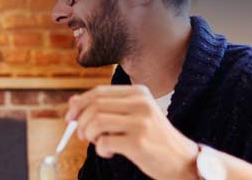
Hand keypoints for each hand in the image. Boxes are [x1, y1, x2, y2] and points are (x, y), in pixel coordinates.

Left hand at [64, 85, 198, 179]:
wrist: (182, 160)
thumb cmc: (153, 138)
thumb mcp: (132, 116)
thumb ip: (105, 107)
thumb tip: (72, 101)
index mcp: (139, 93)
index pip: (99, 92)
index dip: (79, 104)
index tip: (70, 117)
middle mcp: (141, 103)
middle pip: (94, 105)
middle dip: (80, 122)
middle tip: (82, 135)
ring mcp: (140, 122)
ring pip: (95, 122)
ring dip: (88, 135)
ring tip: (97, 143)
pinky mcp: (138, 142)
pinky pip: (103, 142)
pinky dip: (100, 150)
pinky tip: (110, 153)